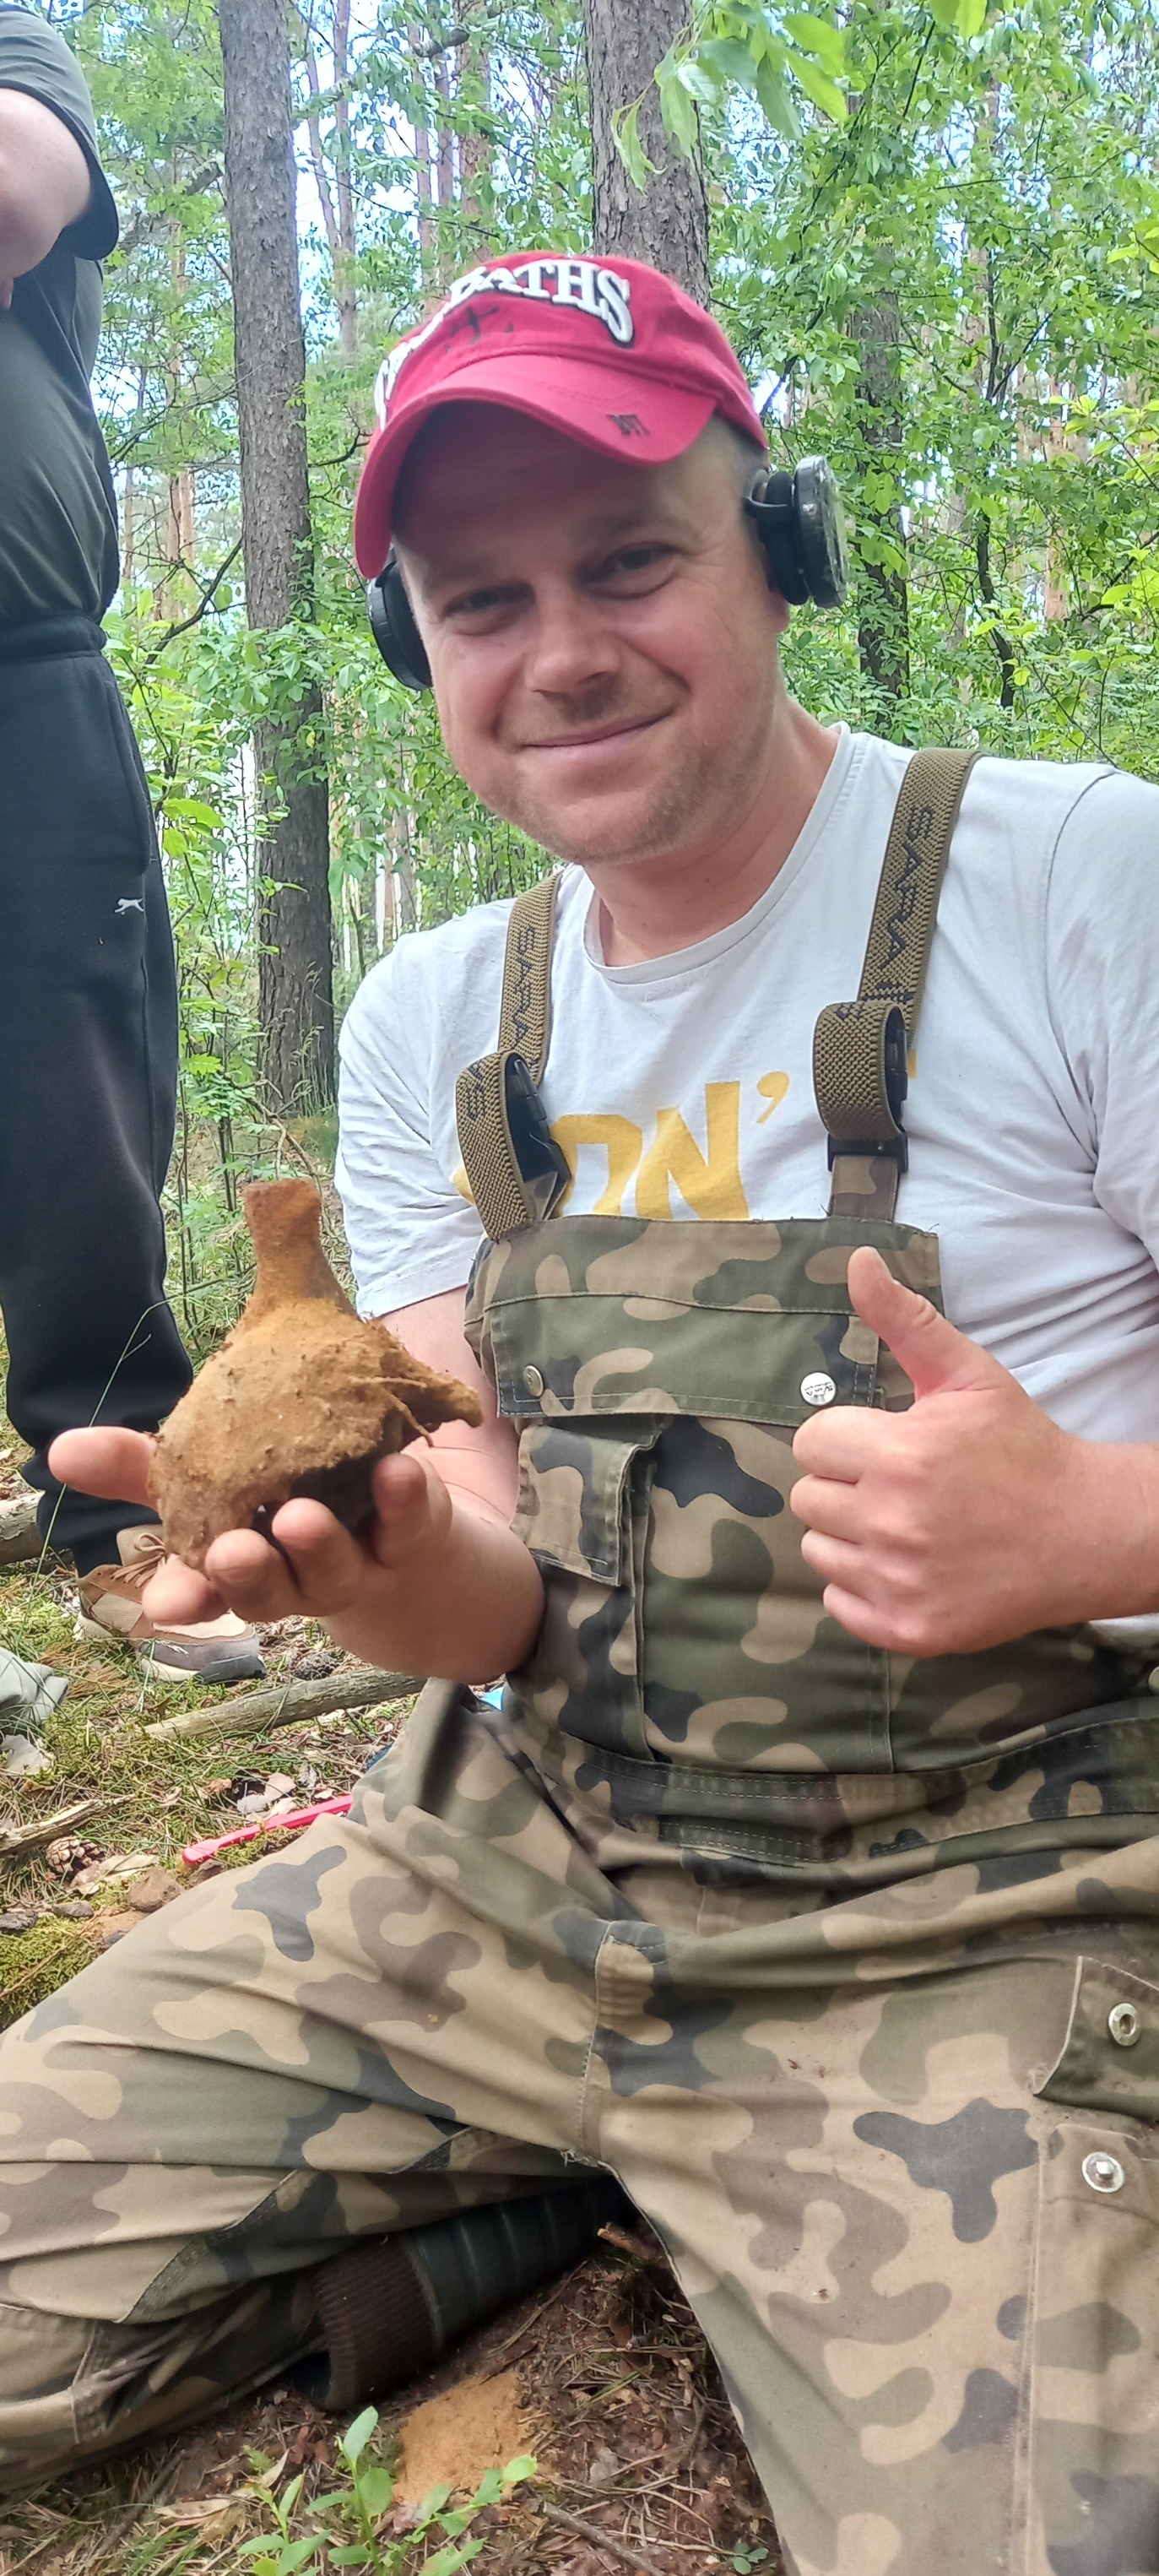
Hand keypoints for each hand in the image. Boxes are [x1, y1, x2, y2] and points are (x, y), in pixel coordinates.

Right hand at [48, 1427, 542, 1679]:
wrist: (426, 1570)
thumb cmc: (306, 1513)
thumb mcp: (225, 1489)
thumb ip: (150, 1467)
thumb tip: (59, 1450)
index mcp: (243, 1567)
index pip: (200, 1585)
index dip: (180, 1591)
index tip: (162, 1603)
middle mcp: (296, 1579)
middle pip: (267, 1589)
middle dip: (246, 1575)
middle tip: (229, 1552)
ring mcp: (360, 1564)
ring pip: (333, 1569)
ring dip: (315, 1546)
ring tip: (301, 1516)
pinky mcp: (418, 1538)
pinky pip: (410, 1520)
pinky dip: (402, 1498)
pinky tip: (396, 1471)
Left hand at [789, 1246, 1156, 1656]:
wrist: (1082, 1533)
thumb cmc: (1020, 1448)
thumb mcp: (968, 1376)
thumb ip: (905, 1321)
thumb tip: (858, 1262)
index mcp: (900, 1455)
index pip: (811, 1443)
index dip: (849, 1439)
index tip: (890, 1444)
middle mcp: (893, 1523)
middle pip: (809, 1497)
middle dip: (847, 1486)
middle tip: (903, 1486)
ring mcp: (900, 1582)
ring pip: (819, 1549)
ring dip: (851, 1536)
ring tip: (909, 1525)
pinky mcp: (908, 1630)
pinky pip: (839, 1602)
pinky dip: (865, 1587)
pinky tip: (911, 1565)